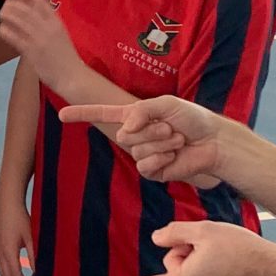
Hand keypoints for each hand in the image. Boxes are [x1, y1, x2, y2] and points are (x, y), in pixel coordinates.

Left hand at [0, 0, 73, 66]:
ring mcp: (39, 39)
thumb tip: (36, 14)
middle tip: (6, 4)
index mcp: (57, 22)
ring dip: (7, 14)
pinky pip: (15, 37)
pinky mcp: (31, 52)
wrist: (72, 76)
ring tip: (1, 14)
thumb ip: (50, 24)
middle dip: (13, 4)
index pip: (41, 0)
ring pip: (18, 20)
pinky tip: (2, 30)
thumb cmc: (66, 57)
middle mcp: (48, 28)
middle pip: (26, 9)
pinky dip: (6, 31)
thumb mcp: (61, 34)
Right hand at [0, 195, 34, 275]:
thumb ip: (34, 256)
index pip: (15, 275)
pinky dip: (7, 272)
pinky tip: (15, 271)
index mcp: (8, 251)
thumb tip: (38, 271)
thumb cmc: (20, 218)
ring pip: (2, 271)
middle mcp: (0, 252)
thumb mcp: (31, 237)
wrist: (7, 204)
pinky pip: (0, 265)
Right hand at [59, 95, 228, 185]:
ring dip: (161, 145)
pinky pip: (145, 166)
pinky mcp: (153, 171)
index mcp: (135, 116)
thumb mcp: (166, 104)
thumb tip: (125, 129)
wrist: (213, 142)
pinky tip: (174, 158)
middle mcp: (136, 135)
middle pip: (124, 136)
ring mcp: (143, 154)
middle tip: (171, 129)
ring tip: (177, 141)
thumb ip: (141, 111)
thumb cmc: (193, 118)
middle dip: (151, 131)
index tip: (61, 114)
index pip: (102, 114)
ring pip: (137, 151)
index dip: (82, 113)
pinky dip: (162, 160)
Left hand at [100, 221, 275, 275]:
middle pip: (172, 269)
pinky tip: (228, 267)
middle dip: (184, 255)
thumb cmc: (240, 247)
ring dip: (198, 263)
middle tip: (208, 246)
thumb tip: (158, 240)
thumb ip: (173, 233)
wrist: (273, 268)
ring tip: (223, 257)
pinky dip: (210, 274)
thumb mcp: (204, 230)